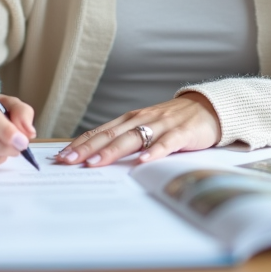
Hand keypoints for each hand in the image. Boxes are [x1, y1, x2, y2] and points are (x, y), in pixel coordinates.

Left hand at [53, 93, 220, 167]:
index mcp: (131, 119)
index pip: (100, 131)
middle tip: (68, 161)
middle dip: (87, 148)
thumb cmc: (173, 122)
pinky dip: (154, 152)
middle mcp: (142, 119)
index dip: (81, 144)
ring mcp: (162, 124)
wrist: (208, 108)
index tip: (62, 156)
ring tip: (95, 163)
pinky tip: (142, 162)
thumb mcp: (146, 128)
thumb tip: (98, 157)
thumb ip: (126, 140)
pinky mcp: (182, 132)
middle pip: (110, 134)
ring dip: (112, 151)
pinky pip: (166, 143)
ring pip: (133, 138)